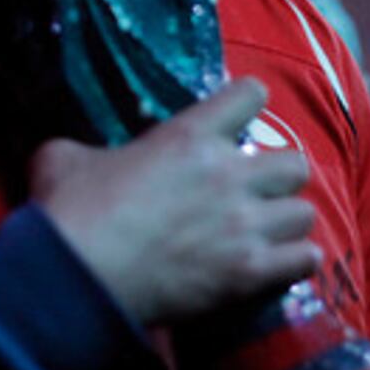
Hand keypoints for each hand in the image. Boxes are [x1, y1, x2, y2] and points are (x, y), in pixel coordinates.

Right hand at [28, 78, 319, 325]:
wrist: (79, 273)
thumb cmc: (70, 207)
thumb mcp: (65, 156)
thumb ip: (90, 148)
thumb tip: (85, 157)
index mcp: (188, 136)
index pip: (249, 96)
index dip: (245, 102)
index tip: (234, 117)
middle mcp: (228, 175)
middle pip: (295, 163)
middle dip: (276, 174)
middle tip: (250, 187)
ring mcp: (244, 226)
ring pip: (304, 213)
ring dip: (284, 221)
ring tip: (262, 229)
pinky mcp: (250, 274)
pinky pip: (304, 260)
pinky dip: (290, 260)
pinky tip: (269, 263)